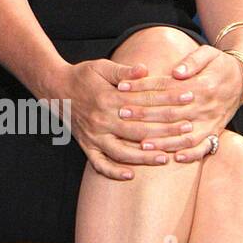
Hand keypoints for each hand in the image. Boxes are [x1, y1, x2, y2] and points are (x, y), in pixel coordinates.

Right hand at [54, 58, 194, 179]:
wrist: (54, 88)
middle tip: (188, 130)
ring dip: (145, 157)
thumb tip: (144, 70)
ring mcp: (93, 135)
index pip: (144, 102)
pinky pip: (99, 163)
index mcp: (108, 98)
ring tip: (166, 158)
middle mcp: (101, 119)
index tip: (188, 99)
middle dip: (166, 130)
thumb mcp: (101, 66)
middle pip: (138, 129)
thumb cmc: (82, 76)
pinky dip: (113, 172)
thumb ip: (123, 70)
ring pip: (122, 151)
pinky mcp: (86, 145)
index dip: (168, 100)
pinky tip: (131, 175)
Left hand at [117, 44, 242, 162]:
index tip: (121, 87)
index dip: (142, 87)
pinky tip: (175, 158)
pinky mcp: (215, 131)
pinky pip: (204, 146)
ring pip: (186, 136)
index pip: (166, 88)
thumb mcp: (208, 54)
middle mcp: (206, 106)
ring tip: (142, 144)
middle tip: (122, 114)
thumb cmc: (220, 64)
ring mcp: (211, 121)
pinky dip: (192, 154)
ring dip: (164, 142)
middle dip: (144, 115)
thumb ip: (192, 61)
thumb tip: (176, 72)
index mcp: (202, 85)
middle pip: (171, 113)